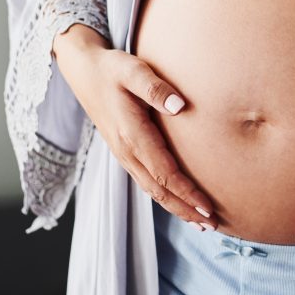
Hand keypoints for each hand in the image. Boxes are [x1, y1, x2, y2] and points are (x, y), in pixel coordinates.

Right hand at [53, 23, 217, 231]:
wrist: (82, 70)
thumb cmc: (111, 68)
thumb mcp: (133, 70)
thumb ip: (156, 88)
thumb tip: (180, 105)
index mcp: (131, 136)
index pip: (165, 174)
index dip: (187, 194)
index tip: (208, 208)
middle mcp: (126, 151)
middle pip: (159, 191)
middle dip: (185, 210)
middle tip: (212, 226)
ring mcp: (123, 154)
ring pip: (152, 190)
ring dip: (176, 208)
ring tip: (200, 222)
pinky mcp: (124, 151)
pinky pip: (146, 182)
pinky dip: (164, 196)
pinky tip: (178, 201)